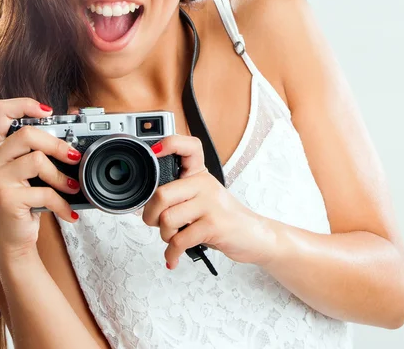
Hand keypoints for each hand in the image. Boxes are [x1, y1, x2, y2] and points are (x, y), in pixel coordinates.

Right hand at [0, 98, 82, 263]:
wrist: (11, 240)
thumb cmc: (23, 199)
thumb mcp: (29, 169)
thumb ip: (43, 145)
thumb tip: (76, 114)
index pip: (1, 111)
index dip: (25, 104)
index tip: (49, 111)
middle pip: (27, 133)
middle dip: (58, 144)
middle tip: (74, 157)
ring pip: (37, 160)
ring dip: (62, 177)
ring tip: (73, 188)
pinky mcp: (6, 198)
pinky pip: (43, 192)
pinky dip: (62, 203)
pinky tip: (69, 212)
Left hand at [142, 134, 275, 268]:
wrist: (255, 235)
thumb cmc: (224, 217)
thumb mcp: (204, 197)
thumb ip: (181, 194)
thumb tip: (148, 204)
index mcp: (200, 174)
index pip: (189, 147)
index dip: (170, 144)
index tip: (155, 151)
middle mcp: (205, 184)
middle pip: (162, 194)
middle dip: (150, 215)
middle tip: (155, 223)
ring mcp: (211, 204)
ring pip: (167, 219)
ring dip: (165, 236)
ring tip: (174, 239)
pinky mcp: (214, 225)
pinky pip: (180, 241)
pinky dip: (172, 254)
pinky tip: (173, 258)